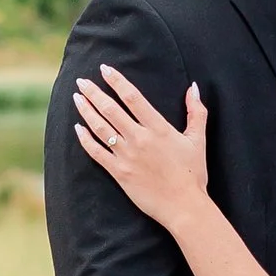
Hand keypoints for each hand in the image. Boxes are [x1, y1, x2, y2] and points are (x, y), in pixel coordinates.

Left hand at [73, 66, 209, 228]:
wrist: (184, 206)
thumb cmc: (194, 173)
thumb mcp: (198, 139)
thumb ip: (196, 112)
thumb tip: (193, 87)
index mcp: (158, 128)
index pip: (132, 97)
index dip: (117, 81)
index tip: (105, 69)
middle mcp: (140, 138)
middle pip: (110, 109)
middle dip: (94, 92)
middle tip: (81, 80)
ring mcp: (127, 156)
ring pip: (100, 128)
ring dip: (86, 111)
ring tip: (77, 98)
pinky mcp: (120, 173)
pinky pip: (97, 153)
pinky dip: (85, 140)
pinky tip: (78, 129)